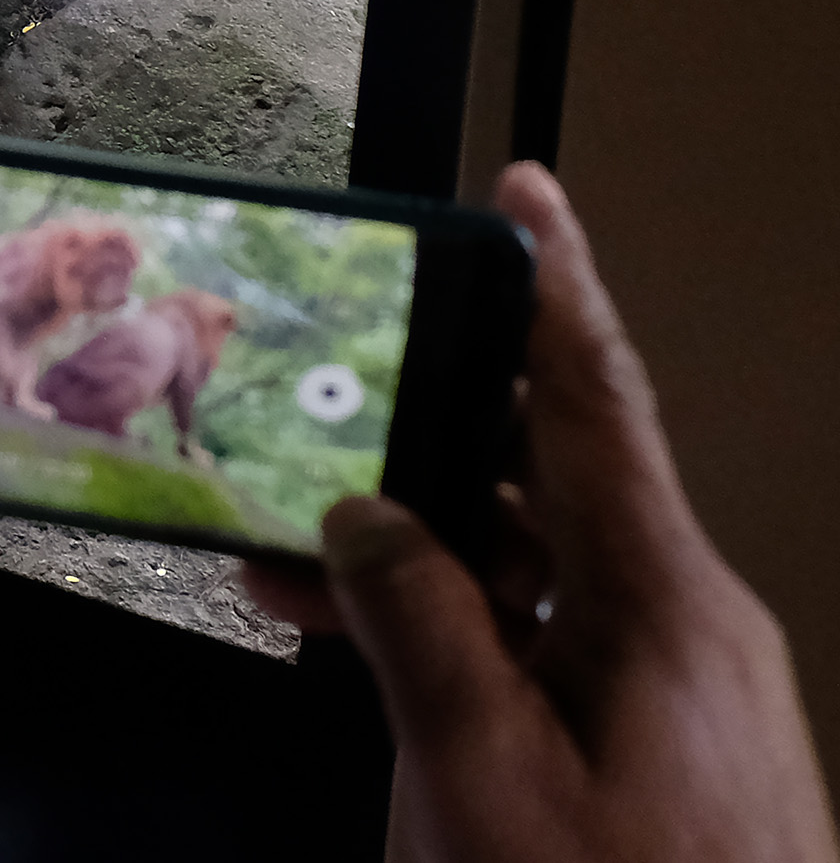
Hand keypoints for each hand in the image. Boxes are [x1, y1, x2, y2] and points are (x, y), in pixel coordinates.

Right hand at [241, 163, 835, 862]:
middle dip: (424, 425)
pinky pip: (540, 642)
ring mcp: (674, 692)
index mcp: (663, 605)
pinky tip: (352, 638)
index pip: (596, 402)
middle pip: (548, 475)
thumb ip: (416, 628)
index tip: (528, 193)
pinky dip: (446, 624)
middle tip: (328, 382)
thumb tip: (365, 520)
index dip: (556, 286)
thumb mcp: (480, 775)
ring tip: (286, 549)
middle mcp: (684, 629)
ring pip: (530, 567)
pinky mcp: (653, 750)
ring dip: (411, 545)